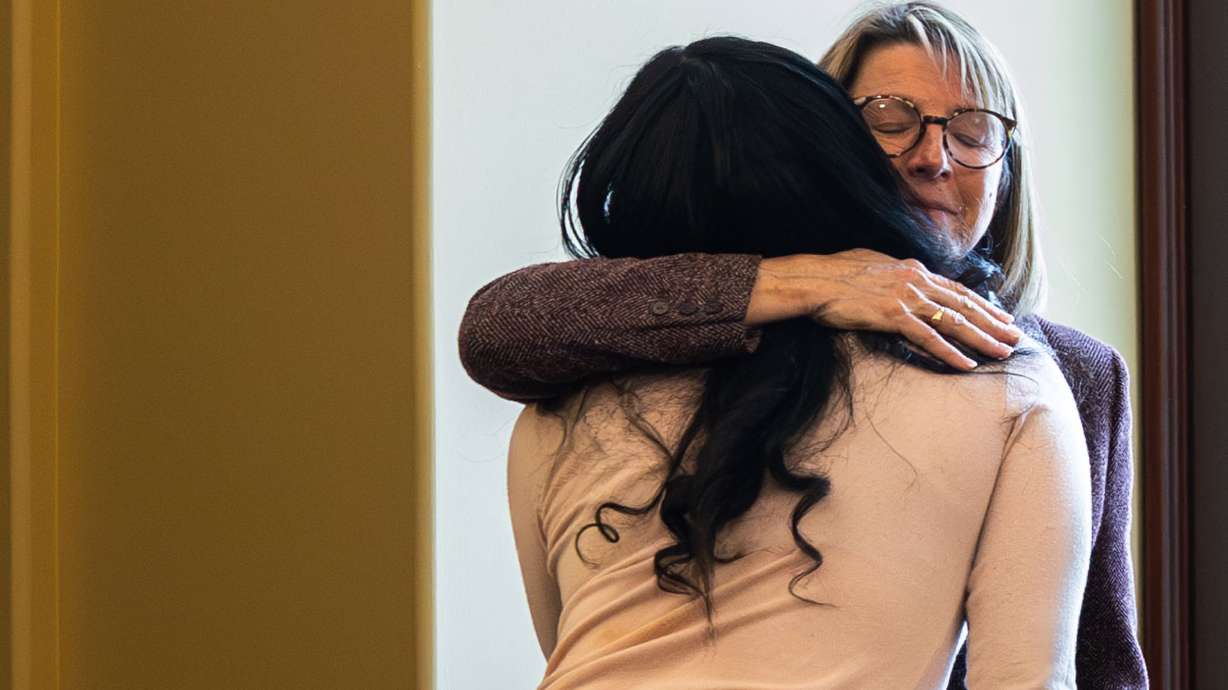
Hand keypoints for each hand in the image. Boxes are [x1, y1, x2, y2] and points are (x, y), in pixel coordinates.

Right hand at [745, 250, 1022, 370]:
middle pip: (964, 305)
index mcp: (912, 269)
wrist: (812, 279)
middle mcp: (915, 280)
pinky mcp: (892, 316)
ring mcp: (906, 298)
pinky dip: (950, 352)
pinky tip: (968, 364)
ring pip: (954, 321)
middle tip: (1016, 337)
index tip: (1002, 316)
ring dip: (982, 338)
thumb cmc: (834, 273)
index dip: (982, 304)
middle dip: (994, 322)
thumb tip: (902, 281)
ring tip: (1003, 352)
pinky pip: (928, 338)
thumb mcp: (871, 266)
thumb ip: (894, 274)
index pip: (956, 289)